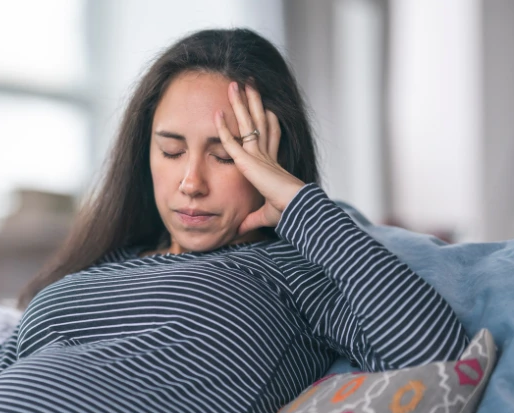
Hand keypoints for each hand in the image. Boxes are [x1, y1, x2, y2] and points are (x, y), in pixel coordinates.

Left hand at [214, 80, 305, 234]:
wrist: (296, 210)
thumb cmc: (287, 213)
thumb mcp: (265, 215)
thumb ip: (251, 219)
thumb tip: (240, 229)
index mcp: (272, 164)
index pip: (268, 136)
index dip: (267, 120)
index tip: (265, 107)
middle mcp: (266, 154)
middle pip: (259, 120)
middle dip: (252, 101)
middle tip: (248, 83)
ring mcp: (258, 155)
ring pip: (247, 122)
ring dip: (240, 102)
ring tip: (235, 83)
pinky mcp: (249, 161)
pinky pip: (232, 141)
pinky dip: (224, 127)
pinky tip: (217, 113)